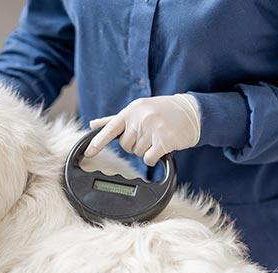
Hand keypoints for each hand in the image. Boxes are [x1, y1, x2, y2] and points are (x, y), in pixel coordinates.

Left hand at [85, 94, 200, 165]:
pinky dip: (154, 158)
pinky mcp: (164, 141)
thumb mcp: (137, 109)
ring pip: (138, 153)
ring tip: (157, 137)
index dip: (97, 142)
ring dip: (146, 150)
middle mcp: (140, 119)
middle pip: (126, 146)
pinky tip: (161, 148)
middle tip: (148, 134)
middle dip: (135, 145)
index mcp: (131, 111)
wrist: (190, 112)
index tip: (87, 153)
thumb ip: (114, 119)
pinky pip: (148, 159)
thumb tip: (92, 124)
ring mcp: (152, 129)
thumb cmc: (161, 111)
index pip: (110, 128)